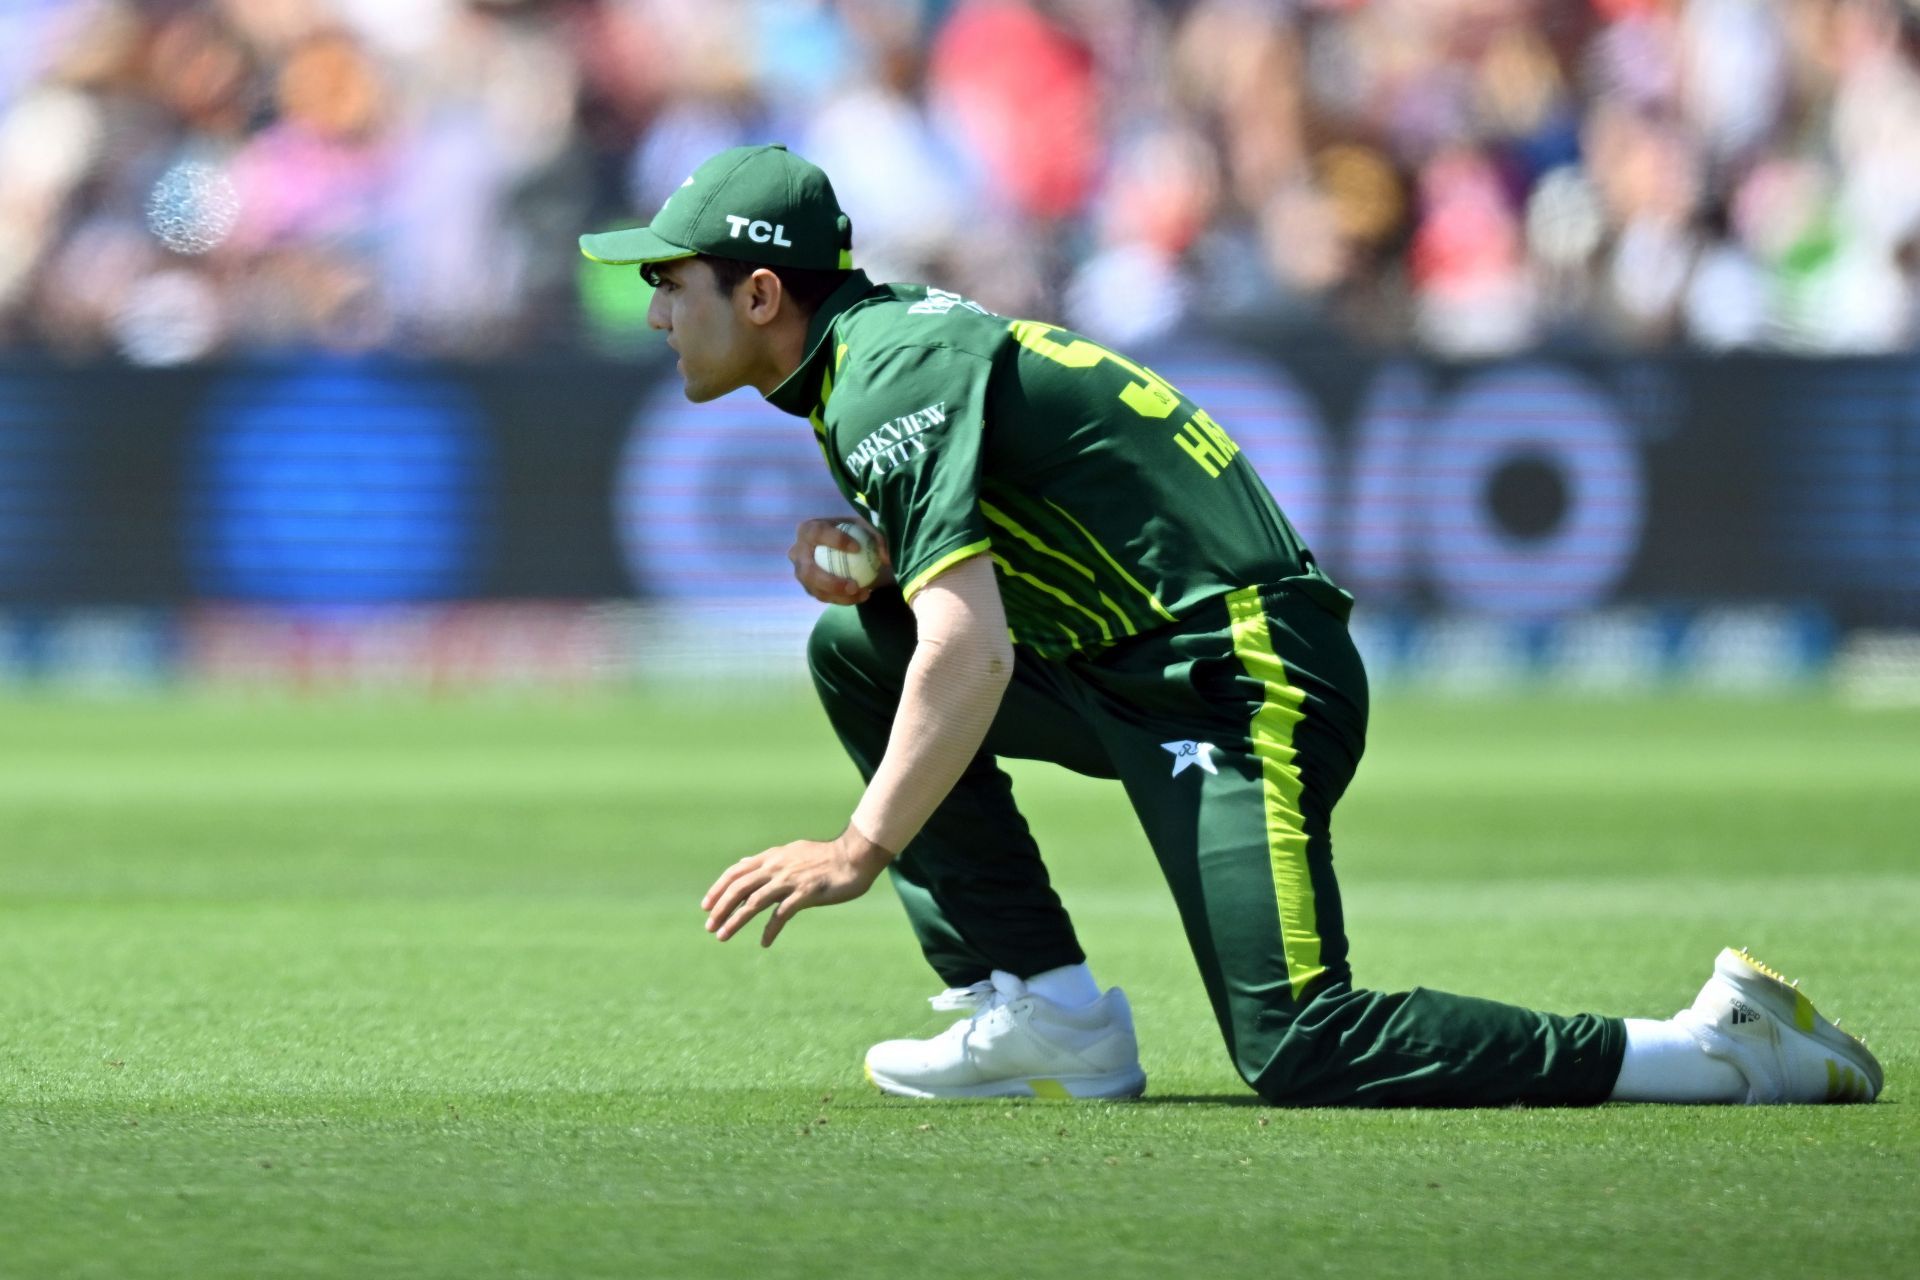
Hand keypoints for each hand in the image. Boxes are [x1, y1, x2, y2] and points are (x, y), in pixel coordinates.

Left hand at [700, 826, 894, 946]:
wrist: (854, 857)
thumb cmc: (824, 857)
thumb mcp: (790, 852)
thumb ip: (767, 860)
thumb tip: (745, 863)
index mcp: (772, 857)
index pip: (736, 872)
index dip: (718, 889)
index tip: (705, 906)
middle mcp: (776, 867)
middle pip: (739, 888)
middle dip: (720, 908)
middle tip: (709, 927)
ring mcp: (790, 880)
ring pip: (753, 902)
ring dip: (735, 920)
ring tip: (722, 936)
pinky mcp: (805, 894)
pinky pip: (781, 914)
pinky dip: (770, 930)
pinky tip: (764, 942)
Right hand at [788, 516, 892, 605]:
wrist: (843, 546)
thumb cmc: (852, 532)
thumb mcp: (866, 528)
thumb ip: (876, 537)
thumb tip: (885, 556)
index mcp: (808, 530)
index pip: (818, 534)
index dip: (835, 541)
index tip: (857, 548)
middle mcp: (798, 552)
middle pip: (809, 571)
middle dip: (831, 582)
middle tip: (854, 585)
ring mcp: (801, 572)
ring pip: (815, 589)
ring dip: (839, 596)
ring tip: (863, 593)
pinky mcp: (809, 587)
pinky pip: (823, 597)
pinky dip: (842, 599)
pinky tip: (862, 596)